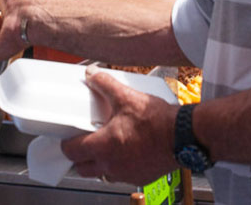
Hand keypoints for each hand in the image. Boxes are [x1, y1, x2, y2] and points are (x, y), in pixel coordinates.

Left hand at [61, 65, 179, 185]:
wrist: (183, 136)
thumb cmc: (157, 121)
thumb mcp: (128, 97)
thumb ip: (106, 85)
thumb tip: (92, 74)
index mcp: (103, 146)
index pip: (72, 151)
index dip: (67, 144)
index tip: (69, 138)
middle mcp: (111, 164)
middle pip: (84, 168)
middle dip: (81, 158)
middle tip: (85, 143)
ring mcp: (126, 174)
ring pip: (103, 173)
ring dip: (100, 163)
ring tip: (107, 147)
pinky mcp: (141, 177)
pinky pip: (122, 175)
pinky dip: (120, 166)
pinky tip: (128, 152)